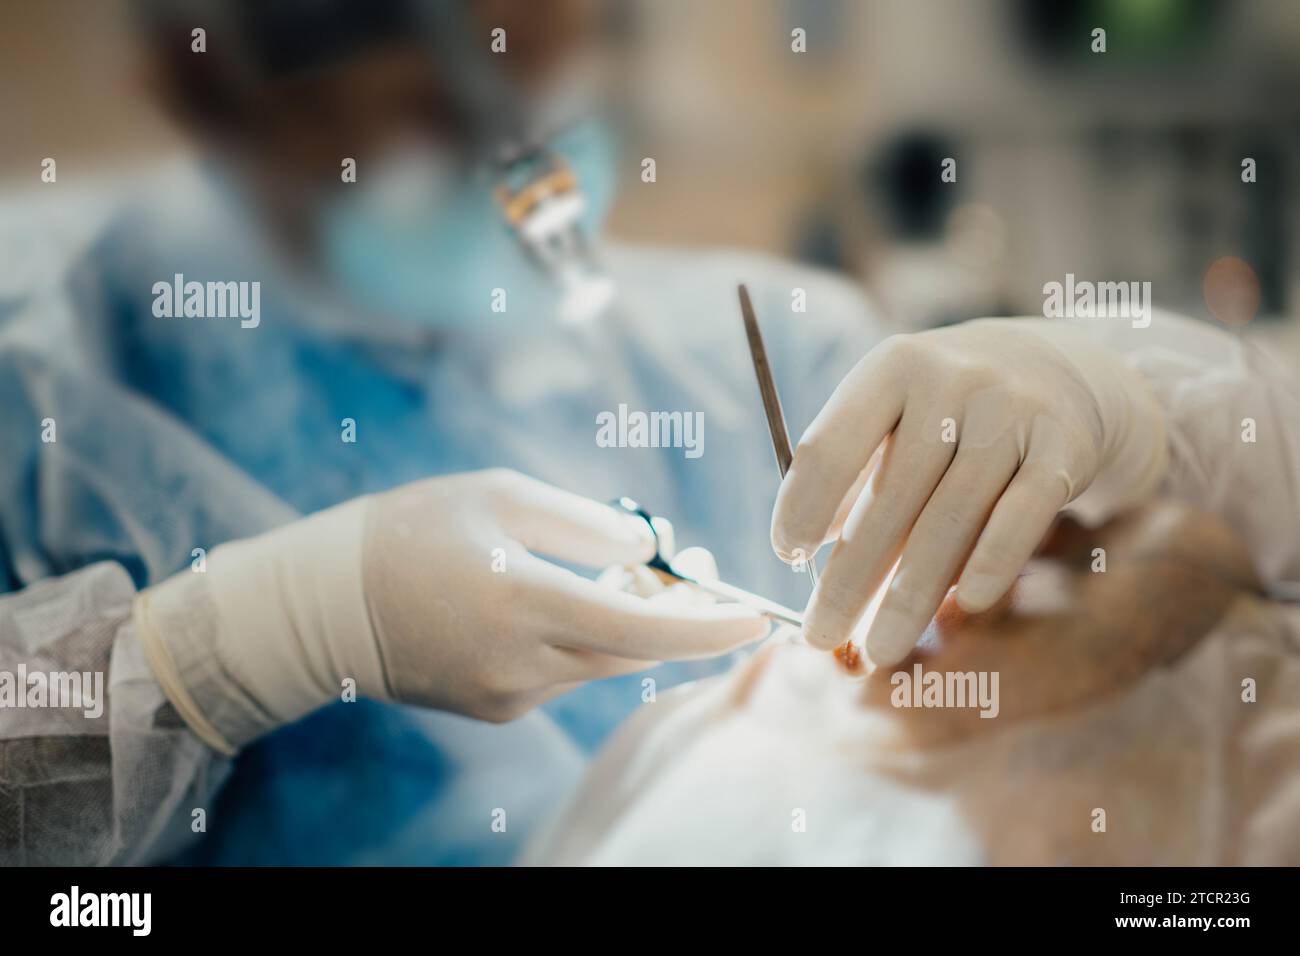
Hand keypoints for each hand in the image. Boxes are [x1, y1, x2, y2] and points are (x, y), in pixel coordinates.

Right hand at [362, 470, 766, 719]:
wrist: (324, 605)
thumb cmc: (410, 531)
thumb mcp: (498, 496)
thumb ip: (584, 524)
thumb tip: (648, 552)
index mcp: (524, 603)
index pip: (643, 628)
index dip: (710, 627)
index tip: (759, 619)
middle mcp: (523, 664)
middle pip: (635, 649)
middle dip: (674, 611)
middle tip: (690, 561)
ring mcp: (509, 696)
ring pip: (601, 661)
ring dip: (627, 620)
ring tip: (622, 569)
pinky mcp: (496, 708)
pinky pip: (564, 672)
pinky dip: (583, 637)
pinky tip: (562, 599)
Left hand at [771, 319, 1165, 665]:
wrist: (1059, 368)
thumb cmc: (948, 408)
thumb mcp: (893, 415)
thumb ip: (848, 470)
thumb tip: (801, 544)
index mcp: (892, 369)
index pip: (831, 447)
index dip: (801, 508)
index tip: (788, 556)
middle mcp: (951, 381)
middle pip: (889, 498)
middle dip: (849, 579)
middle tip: (819, 634)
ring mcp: (1012, 410)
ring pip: (950, 520)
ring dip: (910, 596)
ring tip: (880, 649)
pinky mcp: (1066, 445)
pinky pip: (1020, 516)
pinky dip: (991, 563)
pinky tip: (964, 605)